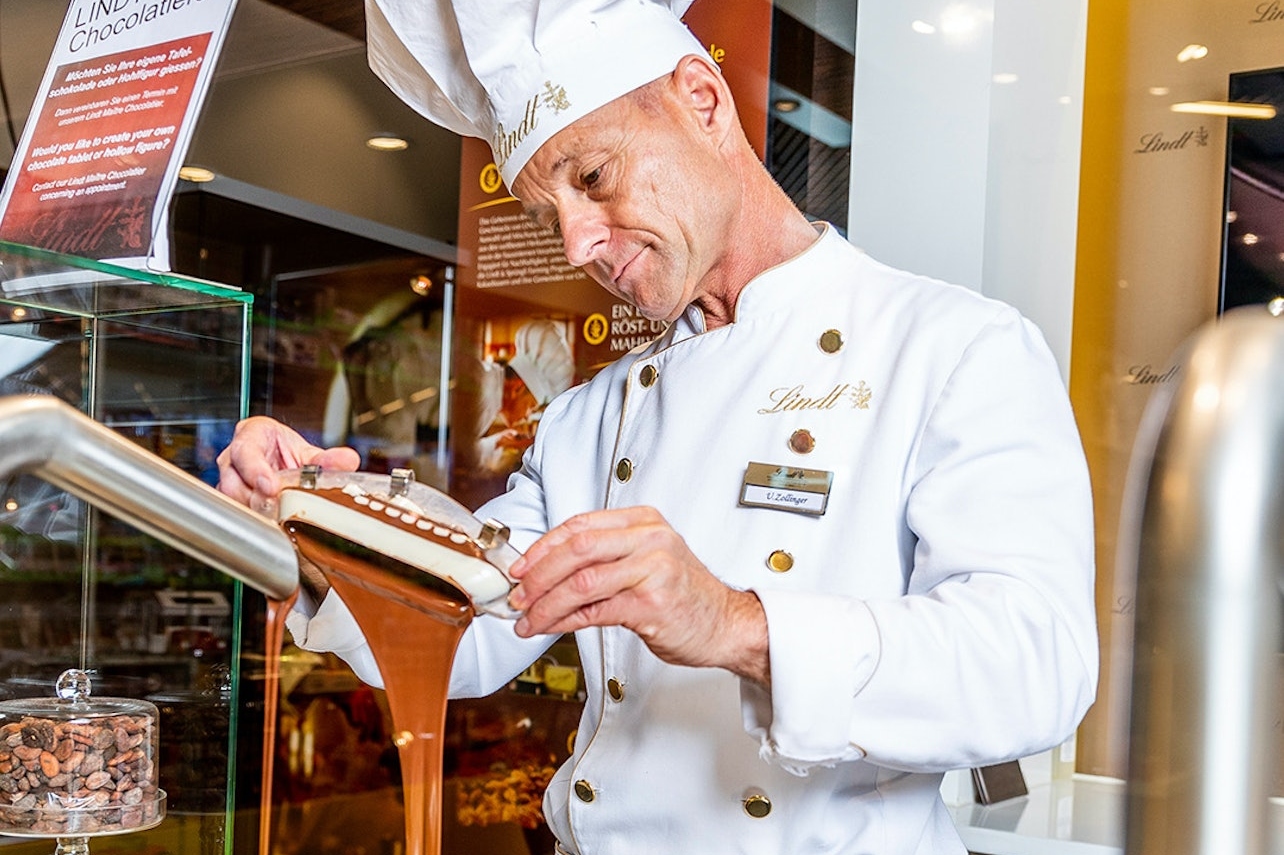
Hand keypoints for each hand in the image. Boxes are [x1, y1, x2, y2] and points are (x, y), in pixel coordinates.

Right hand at [215, 416, 359, 507]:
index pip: (244, 452)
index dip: (256, 470)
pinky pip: (238, 512)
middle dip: (258, 498)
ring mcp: (229, 481)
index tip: (272, 486)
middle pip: (234, 483)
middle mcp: (232, 460)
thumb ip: (326, 458)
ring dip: (257, 510)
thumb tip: (348, 461)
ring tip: (279, 515)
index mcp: (249, 437)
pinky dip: (256, 518)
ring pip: (233, 501)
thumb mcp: (305, 451)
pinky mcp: (233, 501)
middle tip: (281, 507)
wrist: (273, 455)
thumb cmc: (281, 450)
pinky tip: (273, 522)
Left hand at [508, 506, 769, 684]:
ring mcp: (653, 569)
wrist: (726, 624)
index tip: (519, 567)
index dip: (542, 547)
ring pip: (581, 582)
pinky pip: (594, 611)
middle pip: (576, 549)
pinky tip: (550, 628)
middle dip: (537, 575)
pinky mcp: (651, 603)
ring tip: (527, 619)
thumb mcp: (645, 560)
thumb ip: (605, 557)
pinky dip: (564, 621)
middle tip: (517, 595)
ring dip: (545, 604)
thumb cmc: (682, 595)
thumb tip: (545, 571)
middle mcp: (650, 538)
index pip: (580, 526)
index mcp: (644, 520)